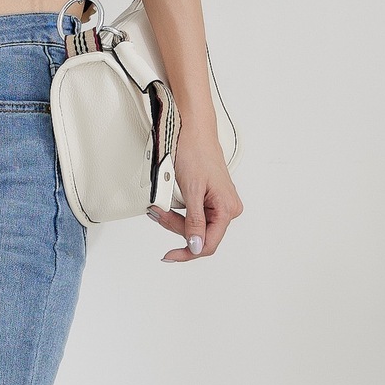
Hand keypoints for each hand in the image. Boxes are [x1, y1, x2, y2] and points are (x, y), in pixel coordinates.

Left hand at [147, 134, 241, 261]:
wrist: (192, 129)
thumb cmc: (195, 151)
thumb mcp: (192, 190)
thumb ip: (194, 221)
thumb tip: (196, 246)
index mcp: (227, 208)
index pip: (208, 244)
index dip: (187, 252)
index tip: (170, 255)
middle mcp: (227, 208)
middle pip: (199, 235)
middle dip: (175, 227)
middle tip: (157, 214)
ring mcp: (218, 203)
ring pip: (193, 226)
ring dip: (173, 220)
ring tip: (159, 207)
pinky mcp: (209, 198)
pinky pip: (192, 214)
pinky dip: (177, 212)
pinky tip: (167, 204)